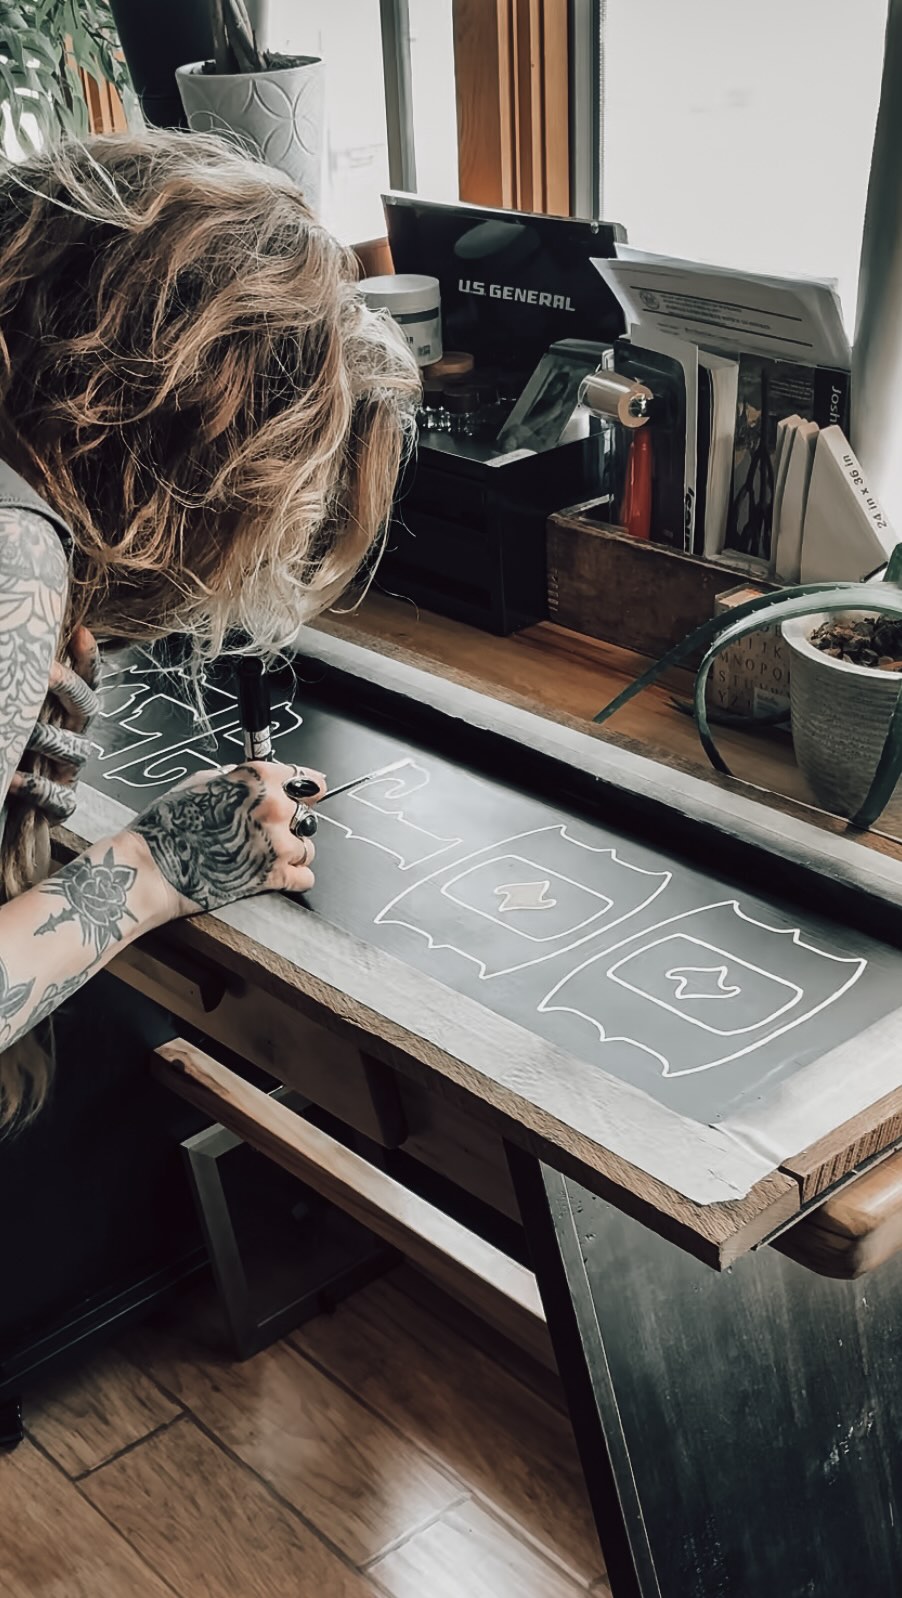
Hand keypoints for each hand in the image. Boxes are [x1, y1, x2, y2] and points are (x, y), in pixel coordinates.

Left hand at [9, 626, 99, 823]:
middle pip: (86, 708)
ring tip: (23, 733)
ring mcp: (69, 770)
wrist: (12, 799)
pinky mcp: (62, 802)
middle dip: (69, 688)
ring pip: (75, 750)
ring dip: (48, 738)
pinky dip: (37, 787)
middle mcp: (74, 738)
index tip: (82, 634)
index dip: (89, 660)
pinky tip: (14, 778)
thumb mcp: (20, 713)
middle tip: (47, 673)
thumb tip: (11, 653)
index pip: (86, 682)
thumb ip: (23, 693)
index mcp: (67, 715)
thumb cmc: (15, 752)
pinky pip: (60, 797)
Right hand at [126, 760, 326, 918]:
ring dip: (294, 850)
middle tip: (273, 827)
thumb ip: (235, 779)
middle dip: (293, 821)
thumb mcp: (199, 783)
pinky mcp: (273, 877)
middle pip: (308, 813)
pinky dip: (296, 877)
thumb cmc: (167, 825)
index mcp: (258, 779)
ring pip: (308, 847)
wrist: (153, 867)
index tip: (309, 792)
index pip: (306, 779)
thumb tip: (248, 779)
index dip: (306, 787)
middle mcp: (274, 809)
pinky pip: (305, 877)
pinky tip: (279, 873)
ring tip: (270, 853)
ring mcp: (277, 845)